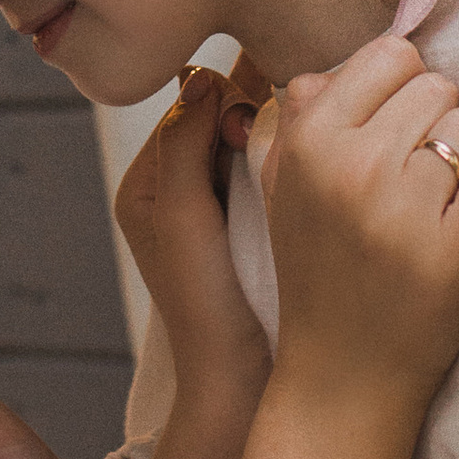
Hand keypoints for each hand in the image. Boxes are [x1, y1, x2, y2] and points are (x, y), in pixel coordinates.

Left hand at [113, 56, 272, 393]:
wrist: (242, 380)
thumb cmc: (206, 305)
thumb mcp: (184, 215)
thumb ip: (185, 144)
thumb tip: (201, 78)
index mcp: (146, 184)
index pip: (188, 105)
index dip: (228, 95)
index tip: (262, 106)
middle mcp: (176, 191)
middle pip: (221, 118)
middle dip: (255, 111)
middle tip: (288, 124)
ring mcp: (217, 208)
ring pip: (250, 142)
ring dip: (276, 135)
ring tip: (304, 141)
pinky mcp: (252, 227)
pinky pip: (268, 172)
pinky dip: (287, 161)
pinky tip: (312, 165)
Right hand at [260, 34, 458, 420]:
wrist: (341, 376)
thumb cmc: (319, 273)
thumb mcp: (284, 189)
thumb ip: (302, 118)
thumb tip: (333, 67)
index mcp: (308, 142)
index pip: (391, 54)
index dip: (402, 89)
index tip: (394, 132)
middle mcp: (352, 167)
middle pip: (438, 86)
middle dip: (434, 125)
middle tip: (412, 179)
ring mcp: (404, 210)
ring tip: (432, 208)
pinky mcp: (452, 250)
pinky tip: (457, 232)